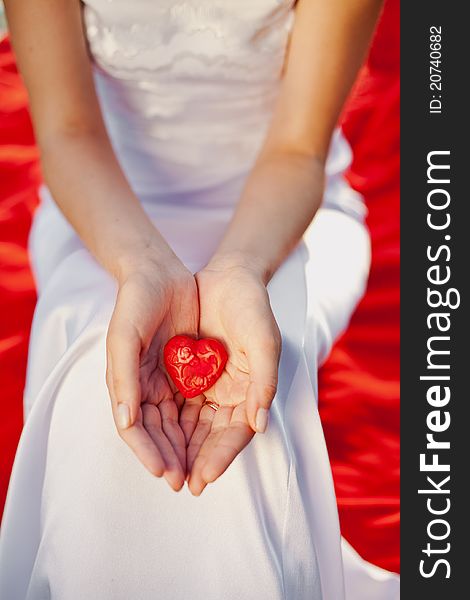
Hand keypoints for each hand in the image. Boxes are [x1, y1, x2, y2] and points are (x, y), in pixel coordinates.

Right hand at [106, 251, 197, 490]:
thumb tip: (125, 423)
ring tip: (201, 472)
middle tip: (187, 482)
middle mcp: (145, 388)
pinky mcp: (188, 371)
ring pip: (177, 425)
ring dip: (187, 449)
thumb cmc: (136, 303)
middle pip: (158, 433)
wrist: (160, 273)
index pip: (135, 428)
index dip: (148, 452)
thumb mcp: (125, 337)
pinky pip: (195, 404)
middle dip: (171, 458)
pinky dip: (202, 424)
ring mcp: (167, 381)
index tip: (165, 472)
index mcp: (126, 385)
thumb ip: (123, 378)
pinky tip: (213, 439)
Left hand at [186, 255, 280, 494]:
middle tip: (179, 484)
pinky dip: (166, 421)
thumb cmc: (252, 308)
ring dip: (179, 448)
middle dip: (195, 460)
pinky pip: (175, 403)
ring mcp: (208, 385)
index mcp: (251, 391)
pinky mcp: (188, 374)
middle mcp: (230, 394)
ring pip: (191, 425)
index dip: (221, 456)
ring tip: (164, 471)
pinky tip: (154, 437)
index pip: (236, 432)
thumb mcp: (263, 342)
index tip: (204, 477)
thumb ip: (263, 383)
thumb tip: (260, 425)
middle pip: (211, 436)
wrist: (229, 277)